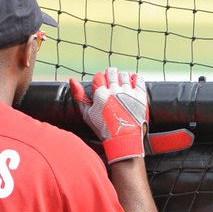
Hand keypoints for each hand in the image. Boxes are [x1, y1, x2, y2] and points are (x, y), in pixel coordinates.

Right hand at [69, 69, 193, 161]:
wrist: (124, 139)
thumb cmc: (104, 128)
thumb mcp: (87, 114)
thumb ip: (79, 96)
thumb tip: (71, 79)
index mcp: (101, 94)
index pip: (99, 75)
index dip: (100, 80)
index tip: (102, 87)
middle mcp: (115, 91)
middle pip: (112, 72)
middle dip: (110, 76)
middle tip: (112, 85)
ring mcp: (129, 93)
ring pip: (124, 74)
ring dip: (122, 77)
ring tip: (121, 86)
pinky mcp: (140, 96)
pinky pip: (138, 79)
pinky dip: (135, 79)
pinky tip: (131, 85)